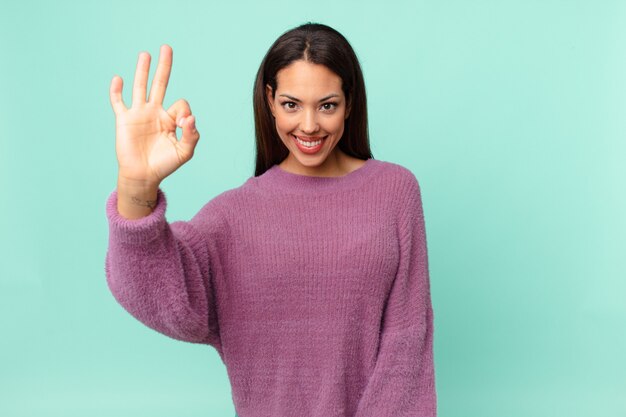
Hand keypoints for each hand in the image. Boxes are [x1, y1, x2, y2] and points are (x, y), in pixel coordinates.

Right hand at [109, 44, 199, 186]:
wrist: (143, 175)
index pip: (181, 105)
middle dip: (164, 67)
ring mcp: (139, 114)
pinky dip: (117, 91)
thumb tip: (191, 118)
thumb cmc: (165, 164)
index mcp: (171, 119)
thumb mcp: (185, 152)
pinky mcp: (124, 120)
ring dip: (143, 70)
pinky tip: (118, 79)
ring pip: (141, 87)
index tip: (184, 125)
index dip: (185, 113)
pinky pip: (118, 102)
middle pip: (160, 84)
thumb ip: (192, 135)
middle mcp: (155, 112)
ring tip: (146, 54)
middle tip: (167, 48)